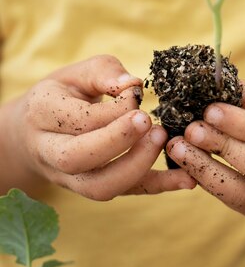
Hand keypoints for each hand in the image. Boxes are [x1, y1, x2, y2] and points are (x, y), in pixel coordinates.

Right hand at [8, 55, 195, 199]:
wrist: (34, 131)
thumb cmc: (64, 94)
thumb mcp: (77, 72)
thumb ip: (105, 73)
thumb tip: (133, 84)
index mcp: (42, 113)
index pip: (77, 119)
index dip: (112, 111)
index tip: (137, 95)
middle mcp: (49, 151)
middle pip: (77, 157)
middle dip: (118, 141)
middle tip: (150, 123)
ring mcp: (69, 177)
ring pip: (98, 186)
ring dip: (137, 167)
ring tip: (166, 141)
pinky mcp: (94, 187)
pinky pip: (125, 193)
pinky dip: (158, 187)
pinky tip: (187, 178)